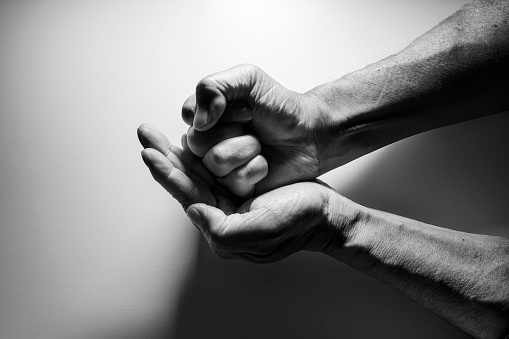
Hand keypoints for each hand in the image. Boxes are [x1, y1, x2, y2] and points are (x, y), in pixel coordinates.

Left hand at [138, 124, 338, 261]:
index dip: (167, 173)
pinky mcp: (243, 184)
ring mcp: (231, 196)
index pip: (187, 194)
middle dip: (164, 156)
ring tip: (157, 133)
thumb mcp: (261, 231)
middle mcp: (220, 210)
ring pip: (198, 170)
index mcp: (220, 224)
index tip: (149, 152)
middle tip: (144, 134)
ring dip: (177, 151)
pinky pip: (215, 165)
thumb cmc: (298, 222)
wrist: (326, 214)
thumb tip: (193, 210)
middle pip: (186, 179)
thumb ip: (223, 229)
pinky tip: (188, 137)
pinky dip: (199, 150)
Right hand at [182, 64, 327, 196]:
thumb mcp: (247, 79)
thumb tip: (196, 121)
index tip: (244, 108)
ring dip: (246, 149)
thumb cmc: (280, 107)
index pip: (190, 116)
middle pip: (196, 142)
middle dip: (232, 130)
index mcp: (206, 117)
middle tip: (251, 124)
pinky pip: (233, 180)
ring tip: (259, 144)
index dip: (218, 111)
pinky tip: (264, 162)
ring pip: (215, 162)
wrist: (310, 133)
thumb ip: (213, 87)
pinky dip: (256, 167)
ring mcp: (220, 168)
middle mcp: (209, 143)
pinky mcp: (235, 187)